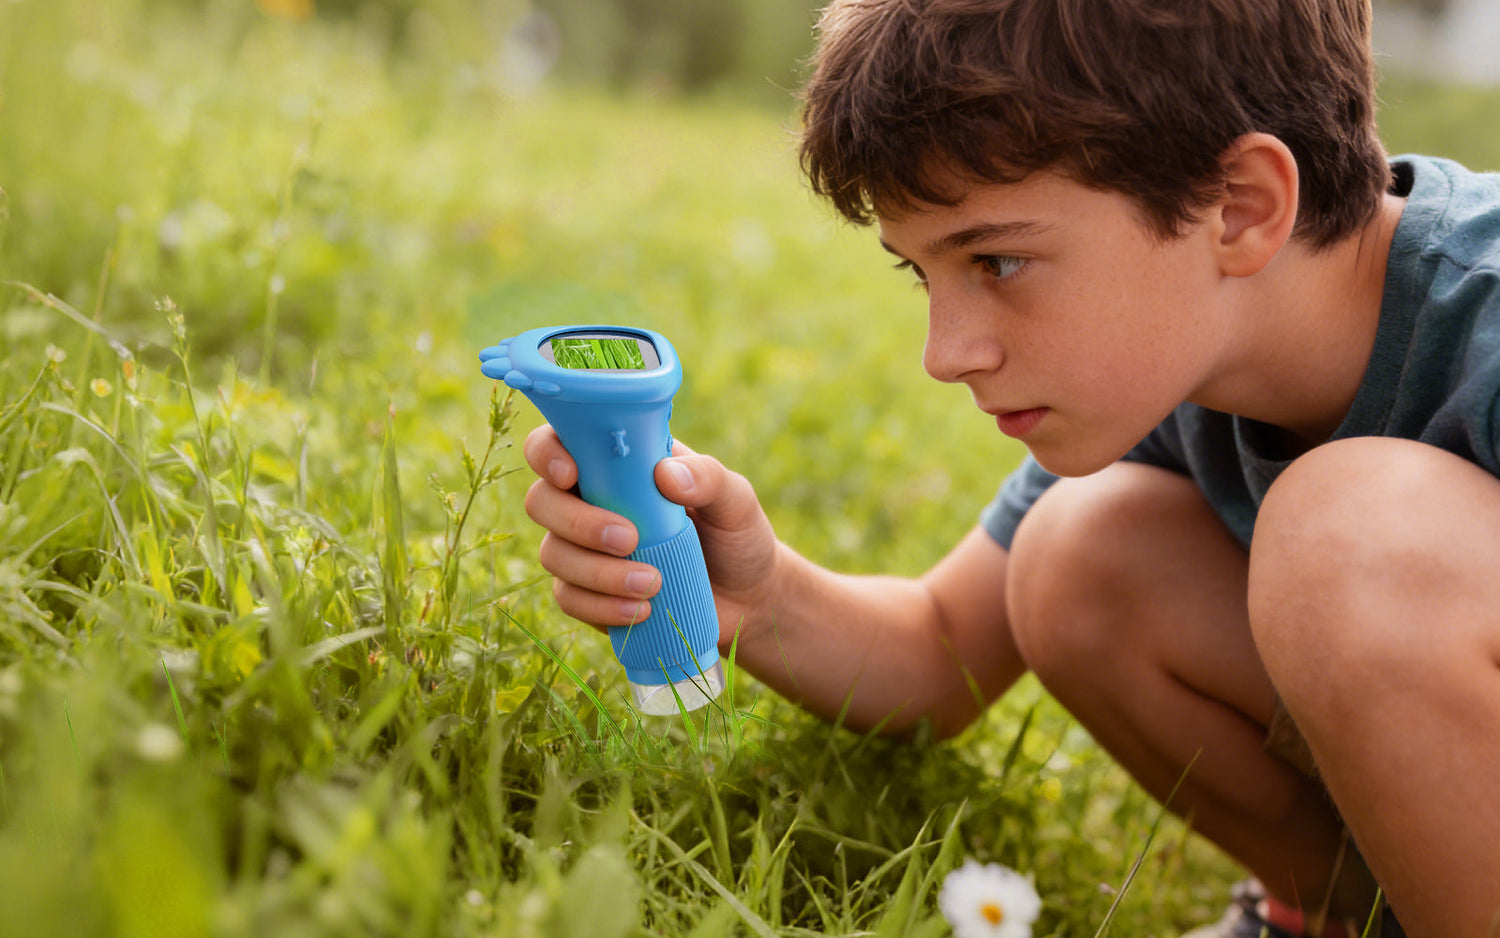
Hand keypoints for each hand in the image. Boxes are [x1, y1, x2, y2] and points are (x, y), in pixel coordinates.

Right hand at [522, 424, 779, 648]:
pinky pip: (569, 598)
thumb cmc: (736, 535)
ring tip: (652, 584)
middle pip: (541, 501)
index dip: (548, 453)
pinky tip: (641, 611)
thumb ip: (708, 478)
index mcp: (618, 464)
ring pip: (553, 554)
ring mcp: (584, 549)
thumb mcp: (735, 499)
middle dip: (577, 522)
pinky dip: (601, 606)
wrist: (747, 599)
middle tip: (628, 539)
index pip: (558, 442)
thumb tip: (665, 475)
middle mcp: (590, 500)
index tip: (571, 474)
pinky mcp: (589, 593)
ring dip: (595, 572)